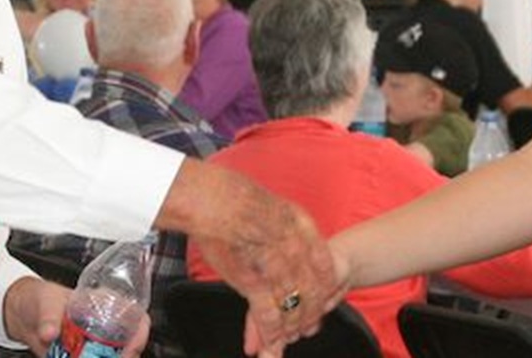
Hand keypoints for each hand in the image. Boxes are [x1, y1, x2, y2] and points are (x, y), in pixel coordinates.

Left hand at [2, 277, 149, 356]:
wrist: (23, 314)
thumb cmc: (40, 299)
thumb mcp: (45, 302)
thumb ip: (47, 317)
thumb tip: (48, 333)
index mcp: (103, 306)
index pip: (136, 316)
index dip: (140, 333)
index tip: (132, 347)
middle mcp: (104, 328)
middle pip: (129, 347)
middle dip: (127, 357)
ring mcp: (94, 347)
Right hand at [158, 160, 344, 354]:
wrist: (205, 195)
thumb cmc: (224, 192)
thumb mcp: (262, 196)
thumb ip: (275, 213)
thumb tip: (277, 217)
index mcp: (297, 221)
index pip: (323, 261)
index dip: (325, 283)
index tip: (326, 296)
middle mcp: (293, 244)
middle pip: (312, 286)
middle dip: (312, 309)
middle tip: (310, 326)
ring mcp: (275, 263)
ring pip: (294, 301)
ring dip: (293, 323)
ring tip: (291, 337)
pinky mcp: (254, 281)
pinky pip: (268, 311)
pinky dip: (270, 329)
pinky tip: (270, 340)